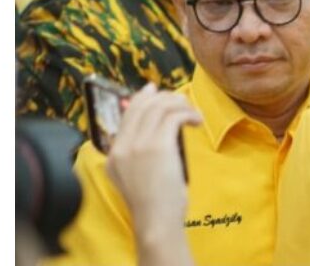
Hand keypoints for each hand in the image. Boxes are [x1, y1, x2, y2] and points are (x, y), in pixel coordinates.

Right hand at [105, 84, 200, 265]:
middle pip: (142, 106)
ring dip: (180, 105)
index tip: (154, 89)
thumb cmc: (153, 203)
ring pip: (159, 107)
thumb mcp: (135, 176)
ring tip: (193, 114)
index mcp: (113, 154)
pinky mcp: (158, 146)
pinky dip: (188, 114)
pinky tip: (196, 122)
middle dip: (163, 97)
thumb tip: (159, 128)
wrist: (155, 220)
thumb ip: (139, 153)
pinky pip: (173, 116)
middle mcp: (122, 146)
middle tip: (181, 99)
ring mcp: (138, 145)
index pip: (127, 114)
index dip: (141, 98)